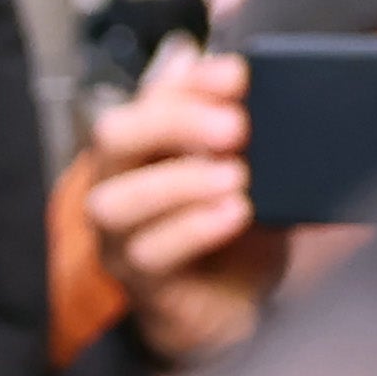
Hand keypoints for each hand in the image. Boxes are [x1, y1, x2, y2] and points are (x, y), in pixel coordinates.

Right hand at [83, 42, 280, 372]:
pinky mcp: (140, 282)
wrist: (236, 307)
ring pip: (118, 201)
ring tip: (237, 177)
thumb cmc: (235, 229)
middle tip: (236, 127)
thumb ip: (247, 122)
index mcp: (146, 144)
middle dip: (174, 122)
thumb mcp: (250, 166)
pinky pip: (149, 253)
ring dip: (180, 182)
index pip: (150, 95)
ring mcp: (120, 236)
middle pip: (113, 136)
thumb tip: (264, 68)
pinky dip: (194, 228)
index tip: (241, 76)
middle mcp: (119, 184)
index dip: (192, 80)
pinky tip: (235, 213)